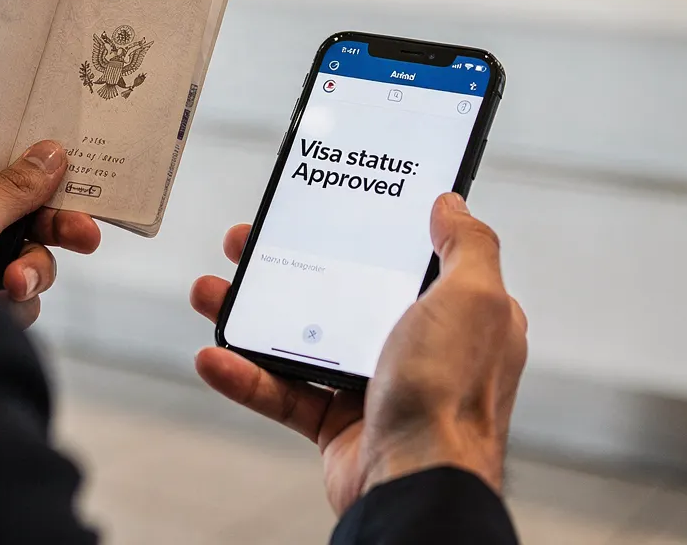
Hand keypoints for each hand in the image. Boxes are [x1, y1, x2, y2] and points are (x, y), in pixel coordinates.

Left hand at [0, 141, 101, 326]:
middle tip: (87, 237)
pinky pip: (17, 292)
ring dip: (30, 273)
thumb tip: (50, 153)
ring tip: (15, 290)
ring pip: (25, 255)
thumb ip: (10, 192)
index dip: (34, 166)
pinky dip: (16, 303)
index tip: (74, 170)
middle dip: (48, 230)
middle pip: (17, 210)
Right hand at [188, 194, 526, 513]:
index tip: (324, 211)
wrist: (419, 483)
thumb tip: (450, 204)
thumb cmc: (453, 394)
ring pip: (303, 341)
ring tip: (212, 292)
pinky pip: (284, 394)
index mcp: (456, 317)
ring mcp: (375, 389)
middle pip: (342, 294)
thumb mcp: (474, 297)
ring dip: (252, 317)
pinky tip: (214, 357)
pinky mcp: (339, 427)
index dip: (365, 233)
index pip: (408, 261)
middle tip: (246, 245)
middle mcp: (418, 350)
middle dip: (288, 268)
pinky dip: (245, 377)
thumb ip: (468, 244)